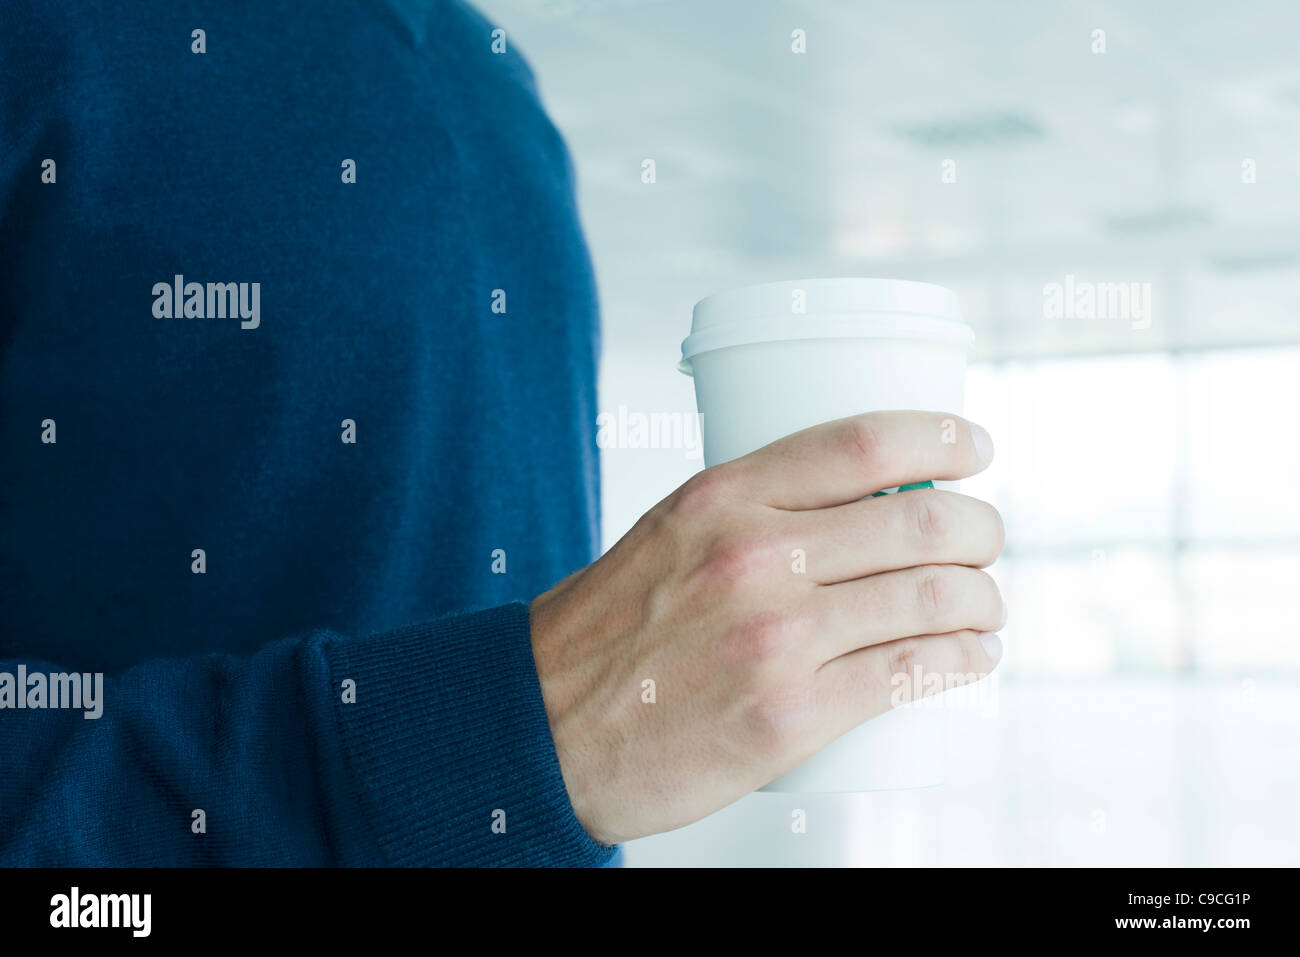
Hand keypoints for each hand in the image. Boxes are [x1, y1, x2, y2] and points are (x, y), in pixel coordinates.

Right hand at [529, 410, 1004, 843]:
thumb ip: (748, 514)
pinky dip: (964, 659)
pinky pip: (911, 673)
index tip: (977, 448)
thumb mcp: (666, 534)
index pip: (861, 443)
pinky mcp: (790, 716)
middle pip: (918, 520)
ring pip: (930, 598)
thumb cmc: (608, 631)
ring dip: (983, 600)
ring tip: (985, 607)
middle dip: (980, 529)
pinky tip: (974, 655)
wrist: (544, 728)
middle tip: (986, 542)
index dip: (941, 438)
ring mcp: (776, 639)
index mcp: (720, 498)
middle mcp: (753, 557)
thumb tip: (852, 506)